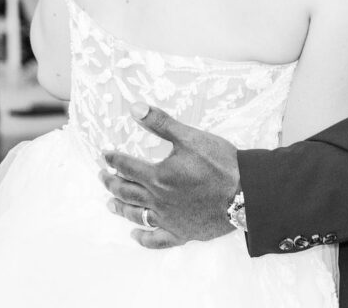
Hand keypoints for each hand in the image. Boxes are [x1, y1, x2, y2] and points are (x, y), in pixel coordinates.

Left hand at [101, 100, 239, 249]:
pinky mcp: (182, 232)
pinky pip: (157, 239)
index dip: (114, 159)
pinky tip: (135, 235)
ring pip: (137, 215)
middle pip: (127, 192)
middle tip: (102, 176)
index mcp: (158, 176)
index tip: (105, 154)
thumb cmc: (219, 163)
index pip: (127, 166)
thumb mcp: (189, 137)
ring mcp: (169, 219)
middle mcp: (159, 201)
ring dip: (121, 208)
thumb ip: (160, 123)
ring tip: (110, 203)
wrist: (245, 193)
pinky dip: (144, 238)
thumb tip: (135, 108)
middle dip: (112, 182)